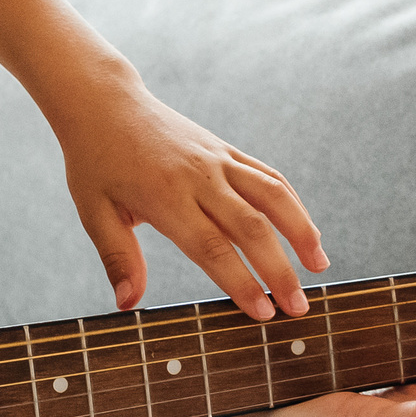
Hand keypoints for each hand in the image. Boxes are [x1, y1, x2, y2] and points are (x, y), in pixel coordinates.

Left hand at [44, 63, 328, 319]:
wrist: (105, 102)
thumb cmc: (95, 161)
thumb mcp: (95, 211)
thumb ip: (118, 257)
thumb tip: (128, 304)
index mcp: (164, 196)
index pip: (211, 246)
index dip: (241, 281)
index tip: (263, 314)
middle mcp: (199, 176)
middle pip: (251, 227)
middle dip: (279, 271)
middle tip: (298, 309)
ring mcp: (217, 159)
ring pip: (272, 195)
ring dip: (301, 231)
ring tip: (320, 267)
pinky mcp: (226, 149)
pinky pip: (268, 176)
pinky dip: (293, 203)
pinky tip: (306, 231)